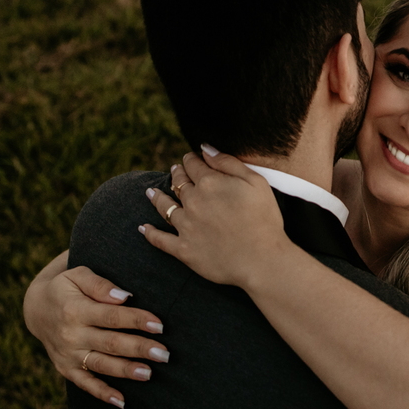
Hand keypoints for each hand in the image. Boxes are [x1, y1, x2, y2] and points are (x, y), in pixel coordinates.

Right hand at [23, 261, 168, 408]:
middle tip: (164, 354)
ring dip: (126, 371)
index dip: (136, 320)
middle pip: (110, 343)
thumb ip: (99, 285)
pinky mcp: (66, 369)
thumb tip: (124, 296)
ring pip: (101, 365)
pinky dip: (102, 393)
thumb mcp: (77, 275)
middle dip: (139, 349)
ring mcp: (68, 355)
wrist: (35, 308)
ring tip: (149, 374)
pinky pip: (85, 384)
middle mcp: (71, 335)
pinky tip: (121, 402)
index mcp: (75, 310)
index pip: (111, 316)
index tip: (159, 325)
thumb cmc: (65, 288)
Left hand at [140, 146, 294, 290]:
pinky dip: (150, 233)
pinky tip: (143, 228)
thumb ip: (229, 162)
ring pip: (165, 207)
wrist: (261, 260)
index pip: (194, 164)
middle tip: (175, 170)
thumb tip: (205, 149)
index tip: (191, 157)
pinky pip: (160, 239)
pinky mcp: (183, 249)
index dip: (191, 159)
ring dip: (157, 197)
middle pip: (178, 183)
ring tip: (151, 192)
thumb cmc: (264, 219)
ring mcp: (185, 226)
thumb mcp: (256, 182)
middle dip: (177, 174)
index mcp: (210, 183)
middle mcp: (193, 202)